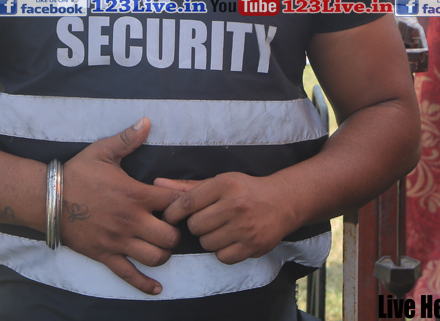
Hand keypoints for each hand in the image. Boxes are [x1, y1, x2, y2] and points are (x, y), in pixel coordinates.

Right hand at [61, 118, 182, 295]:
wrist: (48, 198)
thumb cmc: (77, 173)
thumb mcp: (103, 151)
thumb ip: (128, 138)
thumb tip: (147, 121)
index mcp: (135, 195)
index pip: (174, 203)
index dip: (182, 204)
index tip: (180, 202)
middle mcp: (131, 221)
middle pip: (170, 237)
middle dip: (176, 233)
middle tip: (171, 226)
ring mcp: (119, 241)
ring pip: (156, 258)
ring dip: (163, 253)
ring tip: (161, 245)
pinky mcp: (106, 256)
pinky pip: (129, 275)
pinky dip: (145, 284)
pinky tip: (156, 288)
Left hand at [159, 172, 299, 264]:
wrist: (282, 202)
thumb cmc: (244, 190)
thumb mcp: (219, 182)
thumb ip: (187, 186)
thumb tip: (157, 183)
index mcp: (225, 185)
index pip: (187, 202)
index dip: (173, 212)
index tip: (170, 216)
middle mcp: (235, 205)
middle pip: (195, 226)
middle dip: (195, 225)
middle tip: (205, 220)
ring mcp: (245, 227)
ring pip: (206, 243)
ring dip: (208, 239)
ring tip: (220, 229)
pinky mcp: (253, 246)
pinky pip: (222, 257)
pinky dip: (222, 251)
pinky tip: (230, 239)